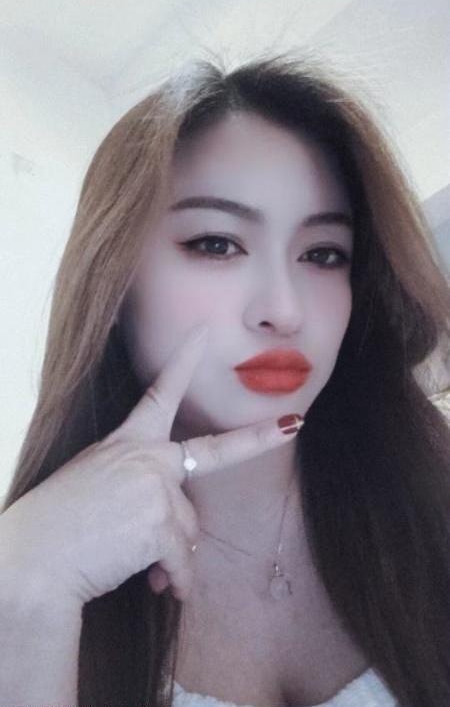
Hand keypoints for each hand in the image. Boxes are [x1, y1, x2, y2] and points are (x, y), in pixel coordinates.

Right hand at [0, 324, 302, 606]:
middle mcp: (147, 457)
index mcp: (127, 442)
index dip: (182, 361)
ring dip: (172, 554)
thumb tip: (185, 536)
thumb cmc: (59, 526)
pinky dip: (176, 581)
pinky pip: (184, 560)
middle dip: (259, 439)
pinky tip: (162, 589)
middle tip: (293, 426)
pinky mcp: (159, 525)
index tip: (202, 333)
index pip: (160, 393)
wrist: (33, 561)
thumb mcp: (98, 487)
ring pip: (191, 527)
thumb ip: (145, 493)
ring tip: (141, 566)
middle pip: (215, 453)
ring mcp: (156, 487)